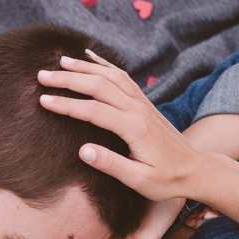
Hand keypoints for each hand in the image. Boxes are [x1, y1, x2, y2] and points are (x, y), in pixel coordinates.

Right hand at [37, 51, 208, 202]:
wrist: (196, 170)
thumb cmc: (166, 180)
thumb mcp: (139, 180)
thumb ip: (111, 164)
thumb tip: (83, 151)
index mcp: (134, 128)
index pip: (93, 111)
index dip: (66, 105)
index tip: (43, 100)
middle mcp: (138, 109)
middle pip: (99, 86)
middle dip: (68, 79)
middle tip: (42, 75)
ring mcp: (142, 103)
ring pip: (110, 76)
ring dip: (84, 67)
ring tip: (60, 62)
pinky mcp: (144, 103)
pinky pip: (122, 77)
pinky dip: (104, 65)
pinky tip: (90, 58)